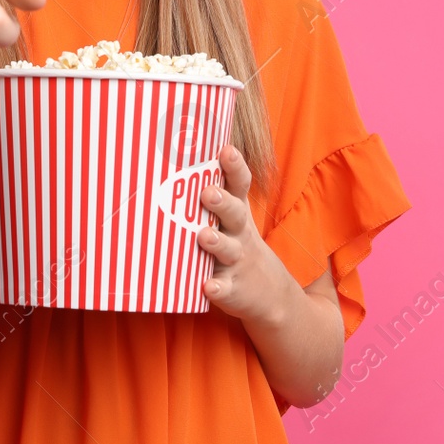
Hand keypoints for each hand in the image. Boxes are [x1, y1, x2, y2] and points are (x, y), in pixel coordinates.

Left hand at [196, 144, 296, 326]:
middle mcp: (239, 233)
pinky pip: (225, 288)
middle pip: (235, 214)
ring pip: (228, 249)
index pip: (239, 185)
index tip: (226, 151)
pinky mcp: (234, 289)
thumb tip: (174, 155)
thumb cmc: (235, 242)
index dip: (235, 168)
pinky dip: (218, 288)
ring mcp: (237, 261)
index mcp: (237, 212)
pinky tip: (208, 286)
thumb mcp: (231, 217)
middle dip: (222, 202)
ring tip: (204, 236)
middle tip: (207, 193)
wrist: (269, 292)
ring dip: (217, 242)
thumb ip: (213, 191)